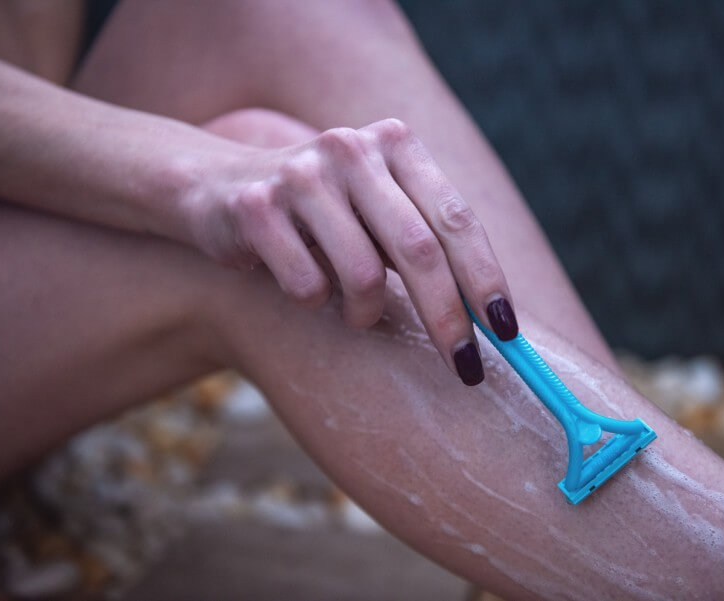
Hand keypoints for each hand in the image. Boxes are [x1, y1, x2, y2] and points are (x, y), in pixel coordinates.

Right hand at [182, 118, 518, 384]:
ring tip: (352, 311)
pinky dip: (313, 303)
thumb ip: (426, 241)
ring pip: (362, 275)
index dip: (486, 279)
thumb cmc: (321, 214)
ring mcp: (301, 174)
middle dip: (447, 318)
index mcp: (396, 145)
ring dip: (365, 313)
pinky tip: (299, 284)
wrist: (218, 187)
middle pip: (419, 250)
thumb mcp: (378, 211)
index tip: (506, 334)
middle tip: (462, 366)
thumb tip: (492, 318)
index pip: (457, 218)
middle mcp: (353, 149)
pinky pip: (306, 286)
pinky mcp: (256, 206)